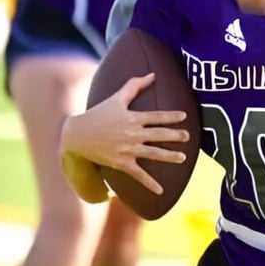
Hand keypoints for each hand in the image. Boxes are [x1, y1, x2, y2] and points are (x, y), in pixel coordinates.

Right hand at [60, 73, 188, 194]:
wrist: (76, 135)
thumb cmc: (98, 114)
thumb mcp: (116, 98)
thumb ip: (134, 86)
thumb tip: (152, 74)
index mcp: (132, 118)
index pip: (156, 116)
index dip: (171, 116)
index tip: (184, 116)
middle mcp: (132, 134)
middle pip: (158, 134)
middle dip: (175, 136)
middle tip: (188, 136)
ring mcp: (127, 149)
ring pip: (152, 153)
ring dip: (169, 156)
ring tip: (183, 158)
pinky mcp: (121, 163)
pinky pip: (138, 174)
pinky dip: (149, 183)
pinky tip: (161, 191)